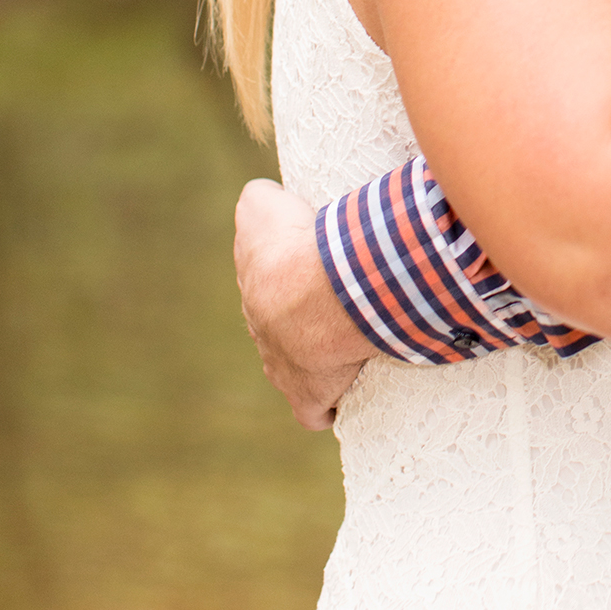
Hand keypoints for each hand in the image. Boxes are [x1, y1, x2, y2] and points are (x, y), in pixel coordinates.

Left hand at [234, 179, 377, 429]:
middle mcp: (263, 338)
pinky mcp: (309, 397)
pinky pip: (316, 412)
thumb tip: (263, 197)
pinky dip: (329, 405)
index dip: (297, 286)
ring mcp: (282, 371)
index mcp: (255, 296)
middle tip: (348, 304)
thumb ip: (259, 199)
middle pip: (285, 335)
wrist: (314, 294)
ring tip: (355, 341)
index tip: (323, 275)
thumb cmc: (292, 247)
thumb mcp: (263, 205)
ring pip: (300, 372)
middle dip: (311, 323)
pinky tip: (351, 389)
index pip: (271, 297)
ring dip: (325, 360)